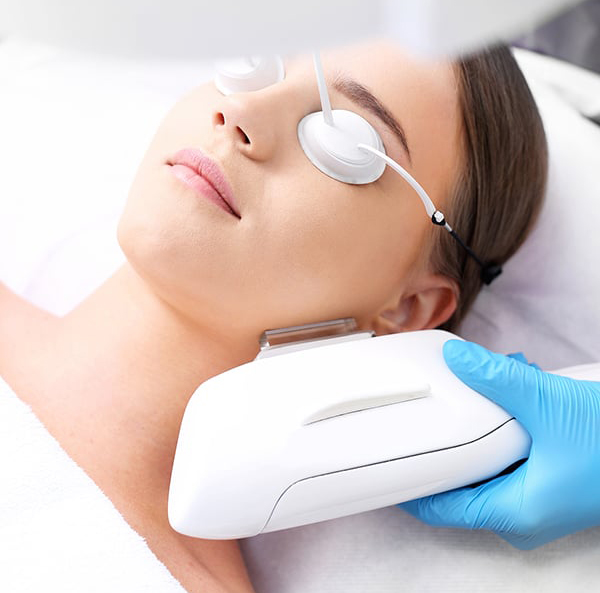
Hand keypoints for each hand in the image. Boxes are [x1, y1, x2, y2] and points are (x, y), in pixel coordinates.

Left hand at [400, 340, 599, 548]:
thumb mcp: (549, 405)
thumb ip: (497, 381)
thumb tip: (456, 360)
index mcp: (515, 511)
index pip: (440, 506)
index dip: (410, 485)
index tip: (386, 461)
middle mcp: (522, 512)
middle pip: (459, 483)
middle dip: (444, 443)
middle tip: (425, 413)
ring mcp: (537, 497)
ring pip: (485, 466)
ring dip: (476, 430)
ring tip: (472, 393)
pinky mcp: (550, 479)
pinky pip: (508, 457)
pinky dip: (501, 429)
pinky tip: (508, 397)